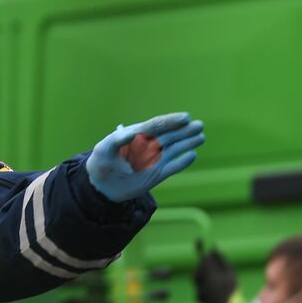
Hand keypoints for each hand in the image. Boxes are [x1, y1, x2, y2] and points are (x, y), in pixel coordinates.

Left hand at [86, 112, 203, 202]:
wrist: (100, 185)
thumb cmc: (100, 161)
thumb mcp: (104, 148)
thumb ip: (117, 139)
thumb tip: (133, 132)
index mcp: (137, 135)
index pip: (157, 125)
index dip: (171, 121)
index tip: (185, 117)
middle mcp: (148, 146)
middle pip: (170, 136)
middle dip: (184, 130)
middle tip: (199, 125)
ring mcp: (153, 160)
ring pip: (174, 149)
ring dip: (187, 143)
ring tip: (201, 137)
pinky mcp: (156, 175)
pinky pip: (172, 168)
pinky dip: (182, 163)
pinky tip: (192, 155)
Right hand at [193, 247, 239, 302]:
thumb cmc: (220, 297)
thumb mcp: (213, 277)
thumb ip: (207, 264)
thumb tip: (206, 251)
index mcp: (230, 273)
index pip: (219, 258)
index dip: (210, 253)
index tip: (200, 243)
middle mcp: (225, 281)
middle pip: (208, 269)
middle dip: (201, 272)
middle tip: (197, 275)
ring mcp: (219, 292)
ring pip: (203, 282)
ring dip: (201, 286)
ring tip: (205, 293)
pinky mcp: (213, 301)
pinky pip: (203, 293)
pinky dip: (202, 296)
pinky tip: (205, 301)